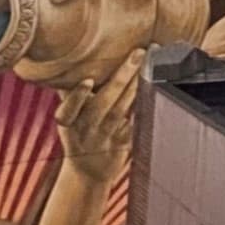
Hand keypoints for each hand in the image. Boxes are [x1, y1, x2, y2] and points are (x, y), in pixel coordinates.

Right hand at [56, 50, 141, 183]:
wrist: (88, 172)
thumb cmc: (78, 132)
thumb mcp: (68, 117)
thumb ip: (70, 91)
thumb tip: (74, 58)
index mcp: (67, 123)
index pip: (67, 111)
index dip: (77, 97)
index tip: (88, 81)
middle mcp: (85, 131)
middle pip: (102, 105)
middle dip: (121, 79)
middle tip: (138, 53)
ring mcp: (105, 139)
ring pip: (121, 111)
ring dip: (137, 84)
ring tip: (150, 61)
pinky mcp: (124, 143)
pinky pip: (135, 121)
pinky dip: (145, 103)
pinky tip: (156, 84)